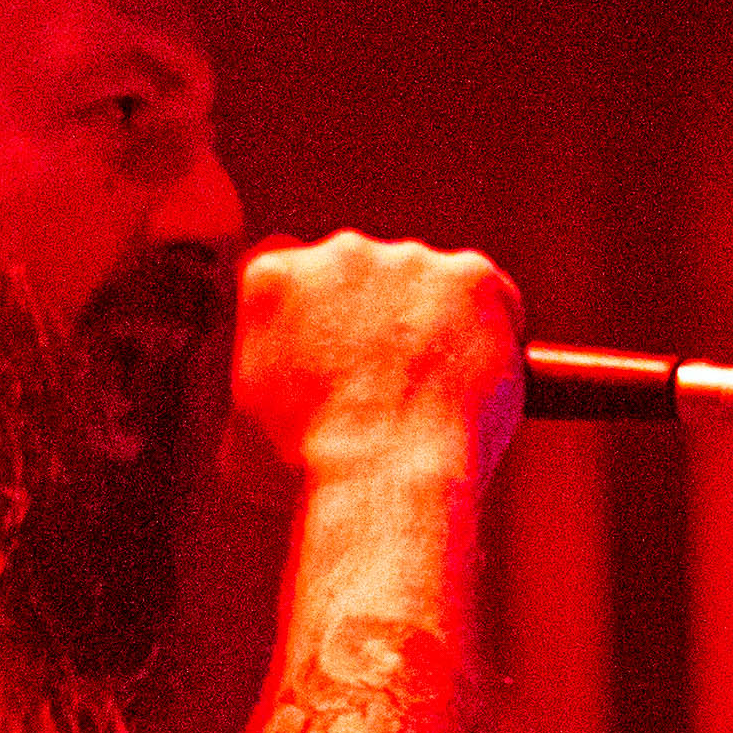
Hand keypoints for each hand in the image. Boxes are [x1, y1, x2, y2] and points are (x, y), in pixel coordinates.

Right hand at [228, 231, 523, 488]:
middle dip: (377, 323)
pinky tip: (478, 379)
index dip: (319, 323)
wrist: (384, 479)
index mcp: (272, 280)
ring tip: (435, 395)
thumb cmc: (309, 474)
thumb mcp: (239, 436)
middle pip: (366, 277)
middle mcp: (339, 253)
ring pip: (431, 287)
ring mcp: (410, 261)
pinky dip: (492, 332)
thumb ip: (256, 393)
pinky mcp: (471, 277)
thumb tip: (268, 408)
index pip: (294, 279)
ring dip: (435, 327)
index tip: (335, 359)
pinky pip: (491, 298)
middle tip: (390, 387)